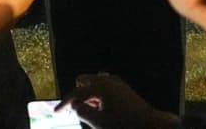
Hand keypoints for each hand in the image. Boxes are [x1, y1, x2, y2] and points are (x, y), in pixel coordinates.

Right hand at [58, 73, 175, 128]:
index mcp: (100, 87)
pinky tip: (101, 108)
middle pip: (84, 81)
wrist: (150, 125)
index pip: (76, 93)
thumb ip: (83, 112)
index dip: (64, 103)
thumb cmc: (124, 125)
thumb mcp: (99, 123)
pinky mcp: (124, 89)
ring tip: (90, 112)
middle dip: (78, 94)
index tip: (56, 113)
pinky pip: (104, 87)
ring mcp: (117, 83)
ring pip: (95, 84)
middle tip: (75, 110)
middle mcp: (108, 80)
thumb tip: (74, 105)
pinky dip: (99, 96)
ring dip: (89, 95)